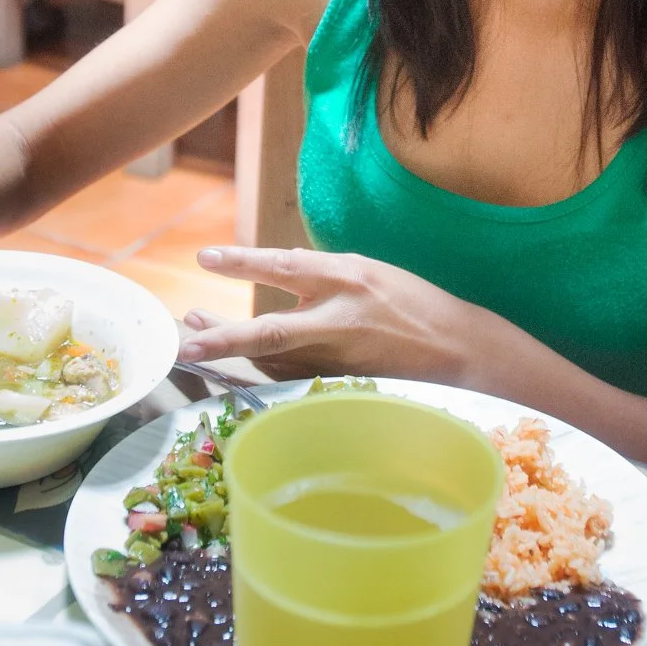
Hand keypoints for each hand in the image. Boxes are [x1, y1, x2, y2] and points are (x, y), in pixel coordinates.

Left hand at [175, 247, 474, 383]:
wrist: (460, 350)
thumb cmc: (414, 304)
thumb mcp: (370, 273)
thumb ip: (323, 276)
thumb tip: (277, 272)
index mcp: (349, 278)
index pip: (285, 266)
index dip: (242, 263)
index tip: (206, 260)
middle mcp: (340, 318)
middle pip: (269, 332)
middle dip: (223, 338)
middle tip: (186, 339)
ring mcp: (339, 358)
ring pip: (272, 359)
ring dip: (233, 353)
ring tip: (200, 341)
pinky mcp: (341, 385)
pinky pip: (291, 377)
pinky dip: (263, 370)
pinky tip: (241, 362)